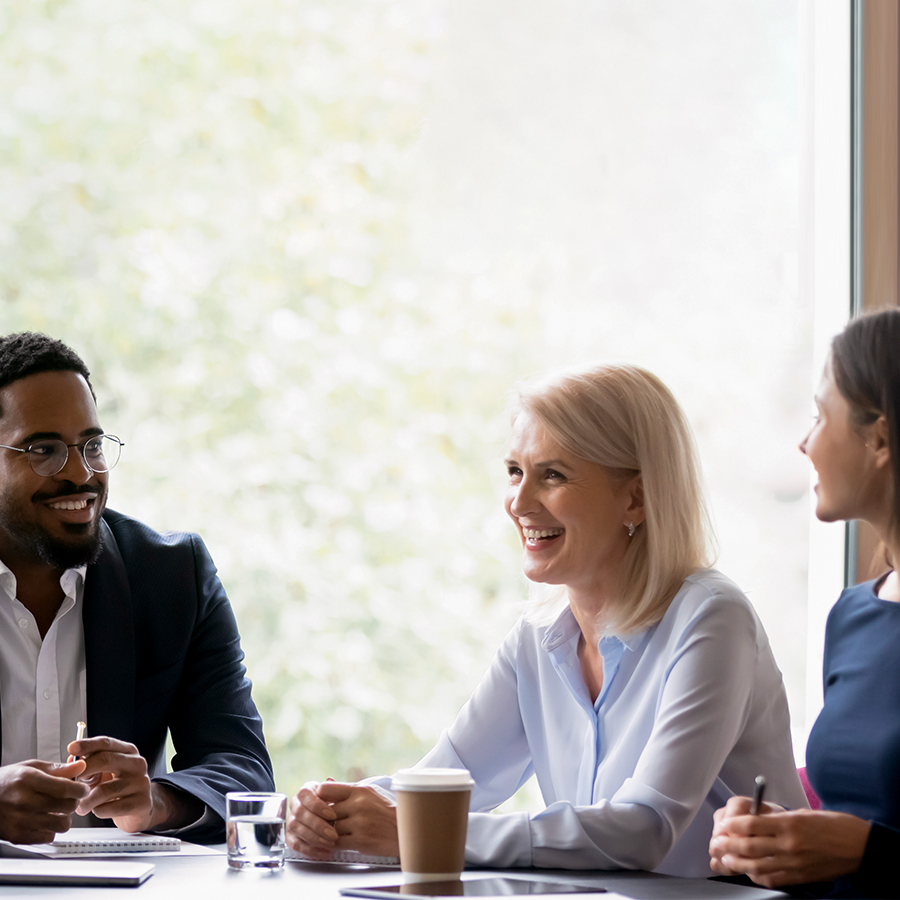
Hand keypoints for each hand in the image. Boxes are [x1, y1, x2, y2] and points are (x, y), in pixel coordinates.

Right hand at [0, 759, 87, 842]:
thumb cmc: (5, 782)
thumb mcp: (30, 767)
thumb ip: (57, 769)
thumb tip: (80, 767)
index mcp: (28, 781)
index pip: (64, 788)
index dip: (79, 789)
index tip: (82, 788)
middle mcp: (23, 802)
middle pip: (66, 807)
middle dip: (74, 801)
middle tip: (70, 798)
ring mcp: (20, 821)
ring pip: (61, 825)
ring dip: (64, 817)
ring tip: (58, 810)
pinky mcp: (17, 837)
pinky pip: (48, 837)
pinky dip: (51, 829)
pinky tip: (44, 820)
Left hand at [67, 736, 154, 831]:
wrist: (140, 808)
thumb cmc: (118, 788)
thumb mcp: (105, 772)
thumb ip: (89, 764)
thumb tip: (71, 760)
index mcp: (128, 752)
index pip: (106, 743)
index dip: (88, 744)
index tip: (71, 748)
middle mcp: (137, 763)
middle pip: (106, 760)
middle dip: (83, 770)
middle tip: (70, 783)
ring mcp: (141, 782)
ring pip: (104, 790)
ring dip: (86, 801)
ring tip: (81, 806)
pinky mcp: (141, 802)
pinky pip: (110, 808)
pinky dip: (98, 811)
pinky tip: (98, 810)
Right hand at [286, 781, 339, 858]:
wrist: (335, 818)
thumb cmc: (337, 804)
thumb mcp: (338, 795)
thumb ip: (334, 790)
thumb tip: (330, 782)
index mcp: (306, 791)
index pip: (305, 795)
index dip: (317, 805)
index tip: (332, 814)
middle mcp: (296, 804)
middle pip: (300, 813)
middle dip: (318, 825)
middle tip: (333, 834)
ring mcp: (291, 820)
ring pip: (296, 828)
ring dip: (314, 838)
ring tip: (330, 843)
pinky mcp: (290, 836)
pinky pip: (295, 844)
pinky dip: (310, 849)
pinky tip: (323, 851)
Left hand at [287, 781, 398, 858]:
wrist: (404, 830)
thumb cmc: (385, 812)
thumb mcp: (369, 794)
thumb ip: (347, 790)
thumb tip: (326, 781)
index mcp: (359, 790)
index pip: (326, 789)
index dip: (319, 798)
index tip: (320, 804)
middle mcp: (358, 804)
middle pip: (327, 812)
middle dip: (326, 819)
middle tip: (328, 822)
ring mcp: (359, 822)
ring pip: (331, 828)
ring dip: (331, 833)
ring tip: (338, 833)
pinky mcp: (360, 840)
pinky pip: (337, 843)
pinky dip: (336, 844)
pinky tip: (342, 842)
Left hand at [709, 795, 869, 886]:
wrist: (859, 846)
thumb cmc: (832, 825)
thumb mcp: (802, 812)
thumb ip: (777, 817)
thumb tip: (753, 818)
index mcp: (789, 823)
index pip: (751, 825)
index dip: (732, 826)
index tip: (723, 826)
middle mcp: (789, 844)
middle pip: (749, 847)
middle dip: (728, 846)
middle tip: (716, 843)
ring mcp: (794, 863)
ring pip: (757, 866)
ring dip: (737, 864)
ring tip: (726, 859)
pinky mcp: (800, 877)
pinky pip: (773, 879)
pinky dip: (757, 876)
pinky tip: (749, 871)